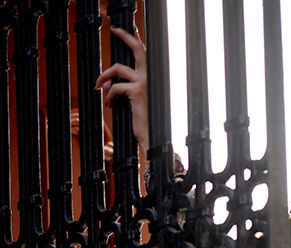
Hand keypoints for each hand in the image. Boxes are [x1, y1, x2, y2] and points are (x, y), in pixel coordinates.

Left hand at [95, 25, 148, 153]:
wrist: (153, 136)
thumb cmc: (145, 122)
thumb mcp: (132, 102)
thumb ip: (120, 89)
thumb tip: (106, 83)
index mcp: (152, 78)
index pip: (143, 54)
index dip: (133, 39)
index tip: (122, 31)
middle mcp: (150, 77)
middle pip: (137, 49)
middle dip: (125, 36)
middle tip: (114, 29)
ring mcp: (144, 82)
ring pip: (117, 68)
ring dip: (104, 76)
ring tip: (98, 86)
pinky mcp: (137, 91)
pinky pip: (115, 87)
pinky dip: (109, 96)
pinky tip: (110, 106)